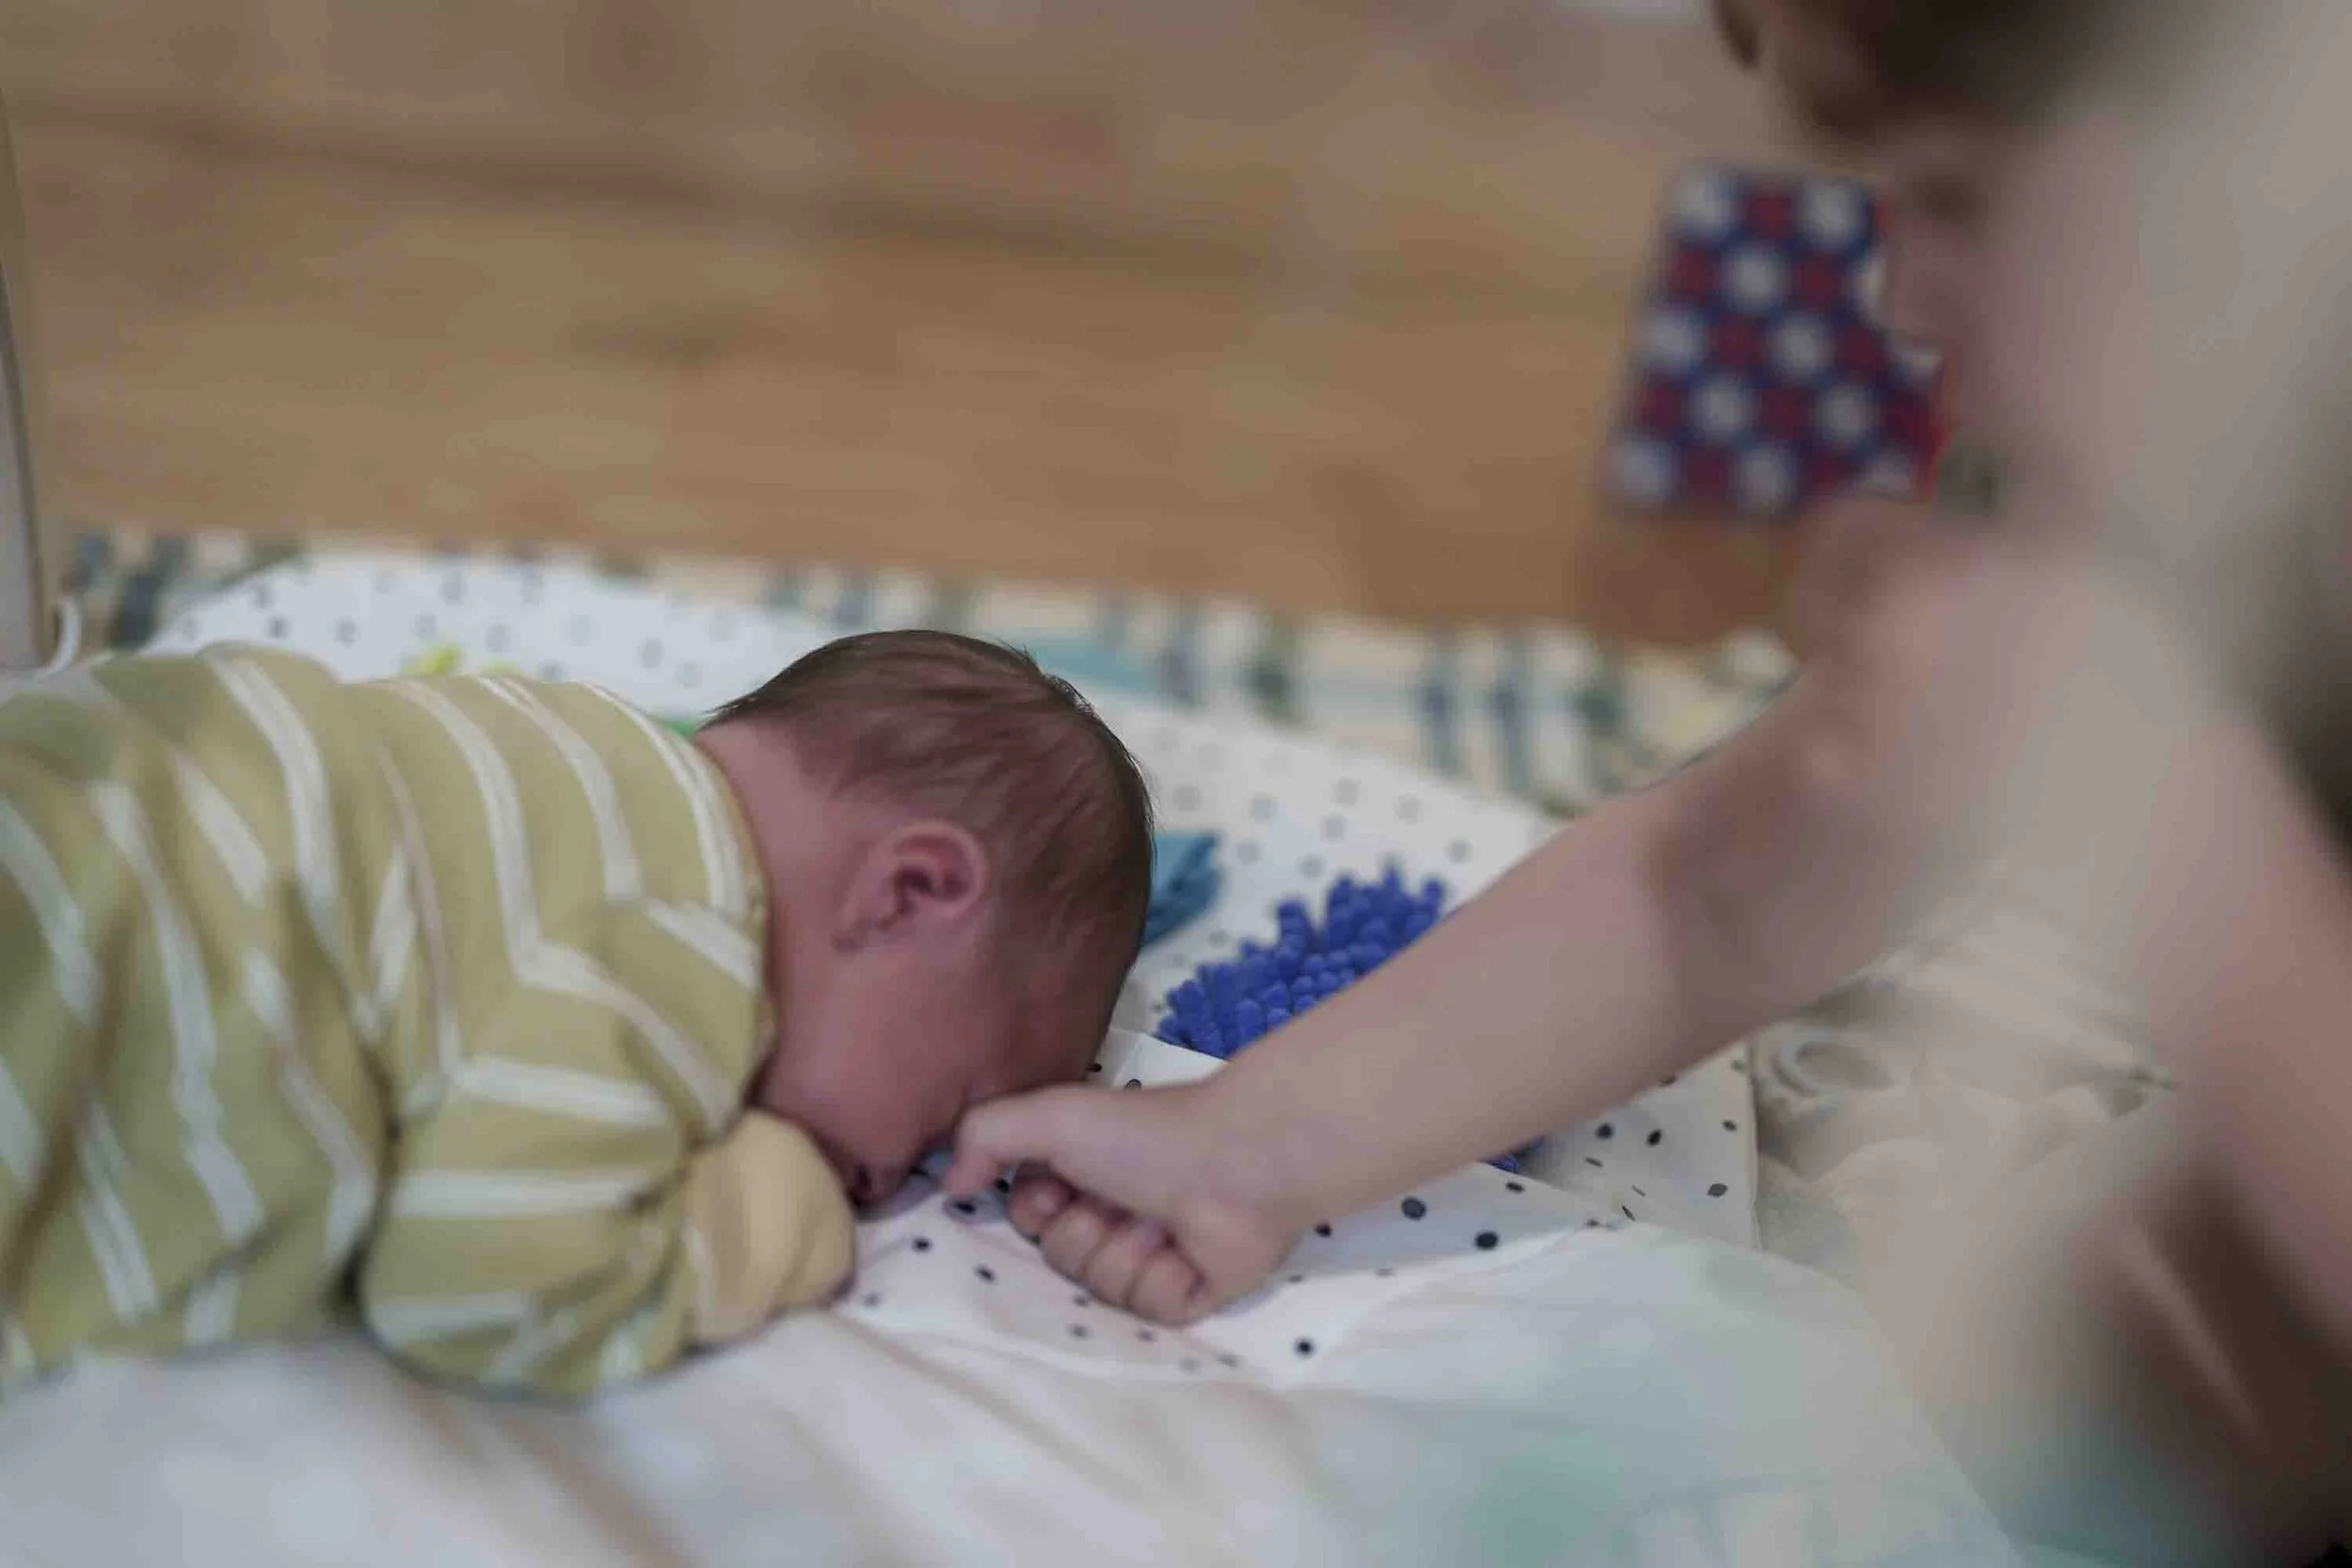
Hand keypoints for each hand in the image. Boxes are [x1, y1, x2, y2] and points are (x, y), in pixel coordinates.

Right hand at [944, 1079, 1299, 1323]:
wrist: (1238, 1162)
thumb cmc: (1146, 1134)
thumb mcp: (1051, 1116)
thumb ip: (985, 1136)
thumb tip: (950, 1186)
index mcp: (1085, 1174)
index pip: (1028, 1219)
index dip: (1035, 1208)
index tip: (1058, 1185)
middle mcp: (1115, 1214)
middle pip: (1060, 1258)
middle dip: (1084, 1229)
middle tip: (1121, 1199)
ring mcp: (1153, 1257)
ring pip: (1100, 1287)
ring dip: (1126, 1249)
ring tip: (1162, 1218)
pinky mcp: (1188, 1296)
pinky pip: (1147, 1309)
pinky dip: (1163, 1276)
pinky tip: (1187, 1248)